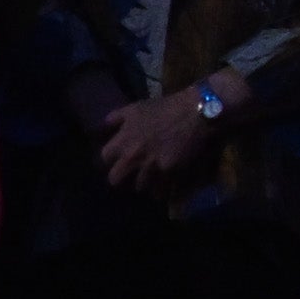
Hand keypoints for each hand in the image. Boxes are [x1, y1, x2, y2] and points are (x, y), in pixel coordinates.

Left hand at [95, 86, 218, 195]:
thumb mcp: (135, 108)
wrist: (195, 112)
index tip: (118, 158)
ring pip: (139, 186)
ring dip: (142, 184)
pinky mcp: (170, 172)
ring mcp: (151, 166)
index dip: (111, 158)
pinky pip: (161, 190)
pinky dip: (160, 191)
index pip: (105, 158)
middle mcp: (133, 157)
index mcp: (123, 141)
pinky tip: (163, 188)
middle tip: (128, 176)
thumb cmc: (164, 108)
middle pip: (115, 179)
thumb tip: (104, 127)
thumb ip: (115, 118)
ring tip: (148, 181)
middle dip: (120, 178)